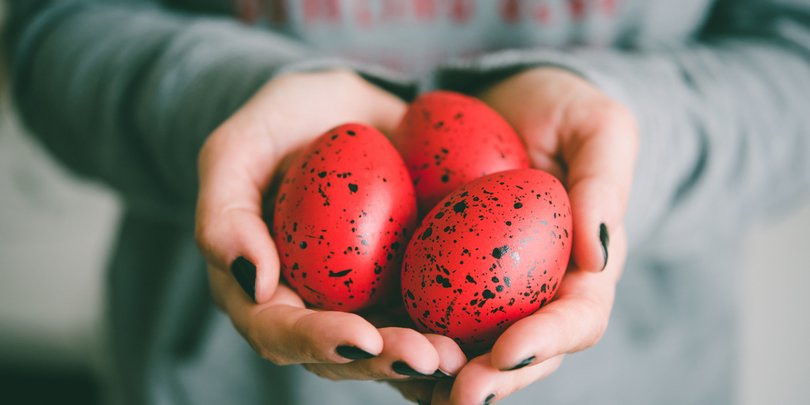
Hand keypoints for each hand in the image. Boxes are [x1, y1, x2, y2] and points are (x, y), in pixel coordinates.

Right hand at [196, 70, 465, 381]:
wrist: (342, 109)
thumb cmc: (280, 125)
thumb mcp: (237, 149)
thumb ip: (224, 211)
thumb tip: (254, 280)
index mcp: (262, 289)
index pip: (280, 331)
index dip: (317, 342)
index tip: (361, 337)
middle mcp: (315, 306)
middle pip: (344, 354)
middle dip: (386, 362)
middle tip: (431, 357)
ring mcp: (365, 299)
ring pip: (393, 345)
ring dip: (428, 360)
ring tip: (464, 356)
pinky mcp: (408, 283)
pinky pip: (432, 313)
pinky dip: (459, 330)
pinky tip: (488, 333)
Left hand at [425, 68, 638, 403]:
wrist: (504, 103)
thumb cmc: (562, 111)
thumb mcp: (599, 126)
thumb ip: (606, 181)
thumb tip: (598, 254)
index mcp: (585, 268)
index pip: (579, 318)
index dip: (548, 340)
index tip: (509, 348)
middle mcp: (536, 291)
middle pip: (522, 353)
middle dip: (494, 379)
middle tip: (460, 393)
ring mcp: (487, 290)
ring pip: (471, 348)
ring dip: (444, 373)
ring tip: (411, 378)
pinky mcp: (442, 276)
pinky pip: (426, 312)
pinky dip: (405, 334)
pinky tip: (375, 344)